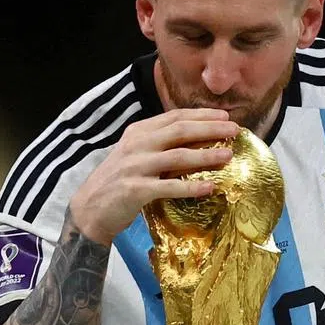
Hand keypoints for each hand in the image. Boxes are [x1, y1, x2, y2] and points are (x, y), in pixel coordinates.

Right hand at [69, 108, 239, 243]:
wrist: (89, 210)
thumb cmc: (117, 182)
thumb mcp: (135, 155)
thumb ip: (158, 145)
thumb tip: (196, 139)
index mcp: (138, 132)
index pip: (174, 117)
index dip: (201, 115)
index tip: (224, 116)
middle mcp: (137, 145)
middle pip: (180, 131)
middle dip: (210, 128)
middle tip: (235, 130)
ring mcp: (135, 167)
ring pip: (178, 156)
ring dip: (206, 155)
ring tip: (228, 156)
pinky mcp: (136, 190)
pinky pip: (169, 187)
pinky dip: (191, 187)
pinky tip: (210, 187)